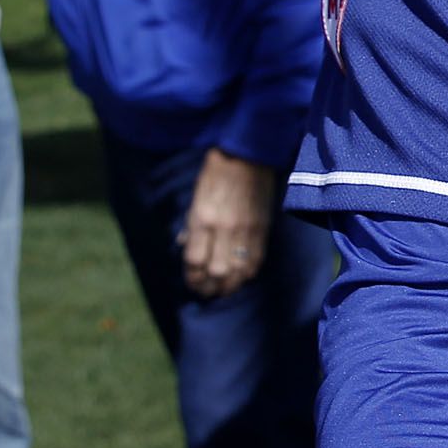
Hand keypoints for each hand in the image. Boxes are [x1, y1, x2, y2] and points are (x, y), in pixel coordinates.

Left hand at [181, 148, 280, 298]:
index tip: (192, 281)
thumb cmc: (216, 174)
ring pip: (238, 271)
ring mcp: (246, 230)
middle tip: (206, 291)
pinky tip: (242, 277)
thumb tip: (184, 246)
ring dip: (229, 285)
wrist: (248, 155)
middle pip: (216, 271)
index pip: (194, 260)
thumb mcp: (196, 198)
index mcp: (202, 218)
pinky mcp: (263, 229)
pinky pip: (256, 260)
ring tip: (223, 289)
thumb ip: (191, 226)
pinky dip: (248, 274)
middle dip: (209, 287)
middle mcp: (223, 228)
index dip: (192, 277)